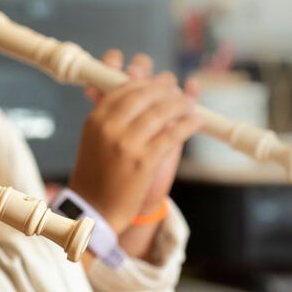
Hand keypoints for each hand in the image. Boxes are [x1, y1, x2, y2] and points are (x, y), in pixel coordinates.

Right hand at [69, 51, 200, 231]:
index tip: (159, 84)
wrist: (96, 210)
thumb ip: (115, 116)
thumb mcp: (97, 139)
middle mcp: (109, 127)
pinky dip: (188, 125)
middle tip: (177, 94)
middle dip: (165, 90)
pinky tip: (195, 122)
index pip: (124, 87)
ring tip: (189, 106)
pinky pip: (172, 134)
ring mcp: (126, 143)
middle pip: (144, 94)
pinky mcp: (143, 161)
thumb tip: (138, 86)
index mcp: (95, 119)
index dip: (146, 81)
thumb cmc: (99, 174)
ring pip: (160, 111)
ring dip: (180, 105)